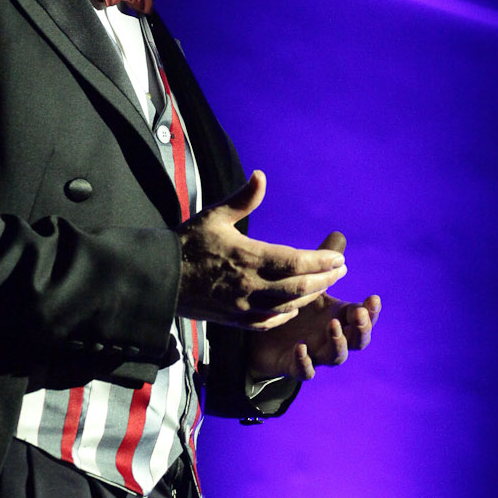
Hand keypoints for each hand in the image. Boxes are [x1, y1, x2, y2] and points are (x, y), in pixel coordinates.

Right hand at [176, 171, 348, 328]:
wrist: (157, 278)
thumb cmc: (185, 243)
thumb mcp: (214, 215)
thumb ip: (243, 199)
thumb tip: (261, 175)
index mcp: (248, 257)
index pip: (295, 261)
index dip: (321, 261)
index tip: (339, 257)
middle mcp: (249, 285)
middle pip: (299, 288)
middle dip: (324, 279)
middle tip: (341, 271)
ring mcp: (242, 307)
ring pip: (287, 307)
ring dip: (310, 297)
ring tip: (324, 285)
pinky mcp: (232, 320)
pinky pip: (267, 322)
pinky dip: (285, 315)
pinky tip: (293, 308)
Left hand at [248, 228, 380, 379]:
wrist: (261, 335)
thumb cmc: (293, 307)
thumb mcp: (308, 284)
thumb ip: (323, 262)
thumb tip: (339, 234)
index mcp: (339, 316)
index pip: (364, 316)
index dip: (371, 310)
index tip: (373, 298)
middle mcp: (331, 337)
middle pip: (358, 339)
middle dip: (362, 329)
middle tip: (360, 315)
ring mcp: (316, 353)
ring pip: (337, 356)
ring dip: (339, 343)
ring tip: (333, 326)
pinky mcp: (294, 365)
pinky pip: (305, 371)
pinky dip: (305, 362)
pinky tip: (301, 349)